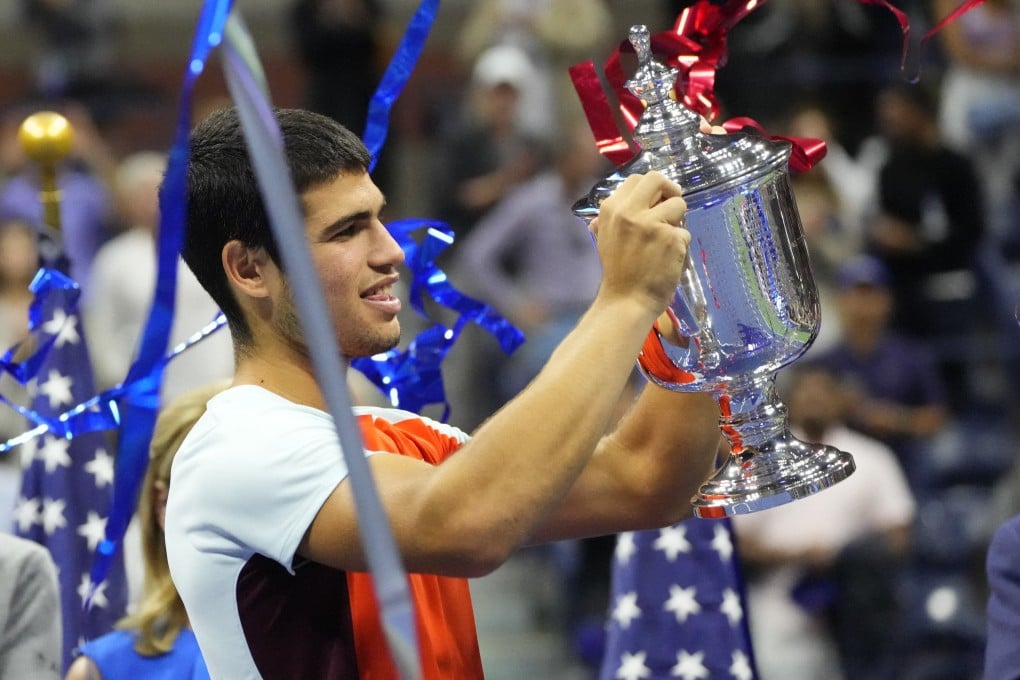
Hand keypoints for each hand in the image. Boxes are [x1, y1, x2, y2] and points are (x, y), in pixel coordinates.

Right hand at [590, 171, 689, 314]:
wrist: (626, 301)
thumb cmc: (618, 273)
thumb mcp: (606, 238)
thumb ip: (614, 218)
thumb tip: (623, 202)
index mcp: (612, 209)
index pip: (637, 179)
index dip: (652, 188)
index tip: (658, 200)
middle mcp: (630, 211)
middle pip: (657, 179)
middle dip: (670, 190)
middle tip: (673, 205)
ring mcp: (652, 224)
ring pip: (679, 204)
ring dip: (678, 221)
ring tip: (669, 240)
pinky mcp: (671, 238)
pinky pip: (685, 233)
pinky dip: (680, 247)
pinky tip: (668, 260)